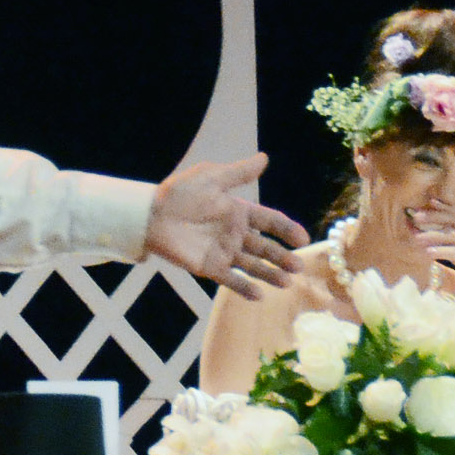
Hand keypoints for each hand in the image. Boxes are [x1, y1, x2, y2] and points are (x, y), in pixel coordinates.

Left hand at [144, 154, 307, 292]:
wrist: (150, 214)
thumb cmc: (178, 193)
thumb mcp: (211, 178)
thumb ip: (238, 172)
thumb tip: (264, 158)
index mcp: (238, 212)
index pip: (270, 221)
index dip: (287, 229)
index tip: (303, 240)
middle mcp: (235, 234)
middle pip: (265, 248)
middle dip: (282, 257)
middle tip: (298, 267)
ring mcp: (223, 252)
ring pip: (252, 266)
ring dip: (269, 274)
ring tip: (285, 283)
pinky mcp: (209, 267)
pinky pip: (230, 279)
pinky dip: (244, 288)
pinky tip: (259, 296)